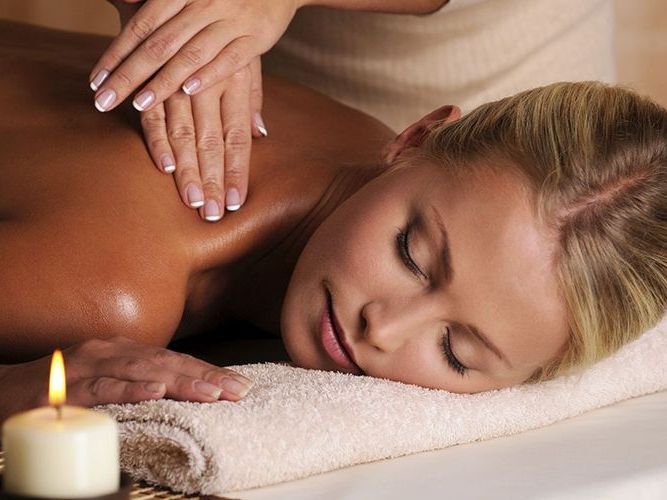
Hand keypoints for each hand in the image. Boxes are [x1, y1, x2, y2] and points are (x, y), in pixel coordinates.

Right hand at [0, 336, 252, 422]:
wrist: (4, 390)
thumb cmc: (61, 389)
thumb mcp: (108, 382)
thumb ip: (140, 384)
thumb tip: (181, 394)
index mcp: (124, 351)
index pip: (175, 361)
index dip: (208, 372)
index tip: (239, 385)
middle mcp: (111, 351)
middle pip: (167, 362)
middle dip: (206, 376)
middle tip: (238, 390)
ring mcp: (88, 366)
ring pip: (142, 371)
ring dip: (180, 381)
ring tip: (211, 392)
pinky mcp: (66, 386)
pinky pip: (102, 386)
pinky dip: (130, 388)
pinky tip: (155, 391)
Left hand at [90, 0, 297, 114]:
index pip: (140, 27)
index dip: (116, 54)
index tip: (96, 82)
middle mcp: (202, 4)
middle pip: (158, 44)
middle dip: (129, 75)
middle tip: (104, 101)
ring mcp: (230, 20)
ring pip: (191, 54)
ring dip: (164, 80)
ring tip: (139, 103)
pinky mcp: (256, 37)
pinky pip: (231, 59)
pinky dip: (210, 74)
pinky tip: (189, 91)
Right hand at [141, 58, 261, 216]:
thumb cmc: (219, 31)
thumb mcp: (244, 59)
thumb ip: (250, 98)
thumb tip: (260, 135)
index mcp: (235, 84)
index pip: (238, 137)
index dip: (237, 171)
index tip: (234, 203)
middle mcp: (211, 84)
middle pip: (212, 141)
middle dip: (213, 179)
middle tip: (211, 213)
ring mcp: (181, 78)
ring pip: (184, 131)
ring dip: (187, 169)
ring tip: (189, 200)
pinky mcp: (153, 75)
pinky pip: (153, 108)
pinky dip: (155, 136)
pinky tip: (162, 165)